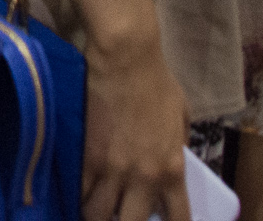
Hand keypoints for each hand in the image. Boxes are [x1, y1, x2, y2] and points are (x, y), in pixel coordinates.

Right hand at [83, 18, 189, 220]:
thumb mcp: (181, 113)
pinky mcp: (87, 157)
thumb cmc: (157, 80)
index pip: (178, 220)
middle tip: (122, 213)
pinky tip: (81, 191)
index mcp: (172, 169)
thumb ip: (178, 143)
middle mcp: (144, 178)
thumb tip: (173, 157)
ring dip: (99, 214)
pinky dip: (80, 195)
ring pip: (99, 216)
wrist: (126, 57)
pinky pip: (81, 192)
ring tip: (97, 207)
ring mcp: (113, 170)